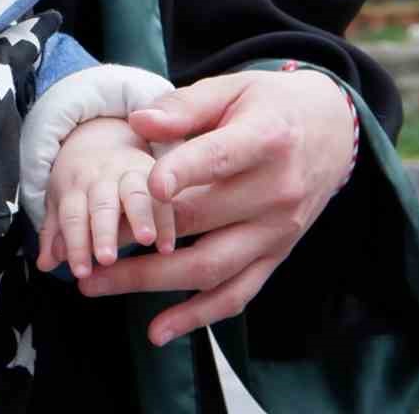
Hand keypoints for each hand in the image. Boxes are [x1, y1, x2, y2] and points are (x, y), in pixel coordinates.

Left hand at [35, 117, 175, 278]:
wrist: (101, 138)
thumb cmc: (80, 181)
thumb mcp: (60, 201)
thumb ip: (55, 234)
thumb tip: (45, 263)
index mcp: (73, 186)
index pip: (72, 216)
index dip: (75, 244)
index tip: (80, 272)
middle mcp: (100, 178)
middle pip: (101, 205)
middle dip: (103, 232)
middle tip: (106, 259)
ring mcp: (128, 173)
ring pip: (134, 193)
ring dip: (140, 217)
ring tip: (145, 240)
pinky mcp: (153, 173)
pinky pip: (163, 197)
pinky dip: (167, 221)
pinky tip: (168, 245)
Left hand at [75, 69, 355, 345]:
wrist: (331, 130)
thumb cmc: (268, 103)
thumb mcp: (231, 88)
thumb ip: (184, 107)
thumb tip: (137, 122)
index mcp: (266, 141)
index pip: (220, 159)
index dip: (184, 171)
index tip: (147, 185)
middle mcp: (277, 194)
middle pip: (202, 221)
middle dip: (139, 235)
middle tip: (86, 244)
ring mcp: (277, 232)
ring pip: (212, 268)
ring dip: (152, 283)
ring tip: (97, 285)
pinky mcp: (275, 257)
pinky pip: (237, 295)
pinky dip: (198, 316)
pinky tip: (157, 330)